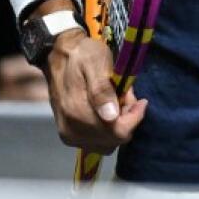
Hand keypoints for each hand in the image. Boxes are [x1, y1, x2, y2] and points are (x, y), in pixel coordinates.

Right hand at [44, 29, 146, 152]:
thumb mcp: (96, 63)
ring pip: (107, 144)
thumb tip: (111, 117)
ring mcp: (69, 135)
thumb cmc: (82, 55)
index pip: (118, 133)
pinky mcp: (69, 135)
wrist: (58, 56)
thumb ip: (102, 90)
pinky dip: (107, 130)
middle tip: (126, 96)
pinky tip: (108, 110)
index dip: (134, 118)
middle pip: (114, 140)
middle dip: (127, 120)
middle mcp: (71, 130)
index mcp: (78, 112)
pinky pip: (97, 142)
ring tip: (118, 102)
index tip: (139, 100)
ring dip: (118, 126)